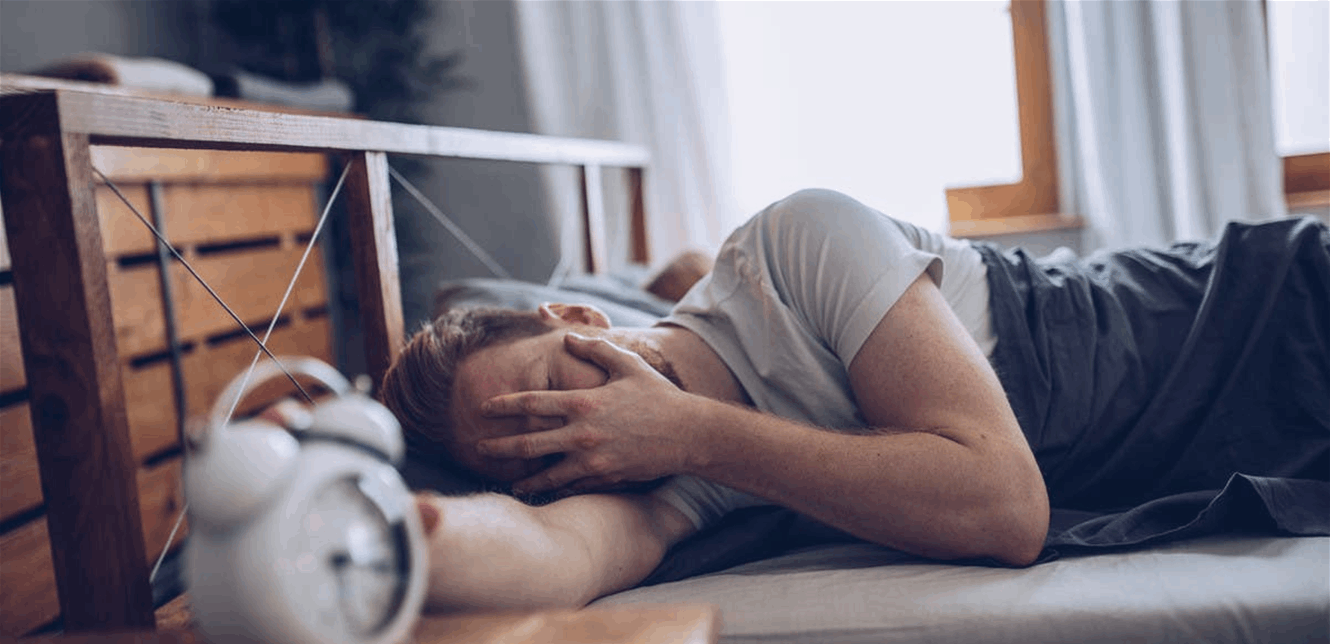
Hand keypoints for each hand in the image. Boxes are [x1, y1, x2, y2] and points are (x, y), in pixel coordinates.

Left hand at [476, 333, 698, 495]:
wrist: (688, 434)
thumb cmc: (657, 396)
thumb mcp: (627, 364)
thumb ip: (595, 348)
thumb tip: (567, 338)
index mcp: (583, 403)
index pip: (532, 404)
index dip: (504, 405)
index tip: (484, 408)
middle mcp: (582, 434)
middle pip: (528, 444)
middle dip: (499, 446)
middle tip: (477, 447)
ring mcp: (592, 461)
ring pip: (547, 475)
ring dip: (524, 479)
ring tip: (509, 482)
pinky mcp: (605, 479)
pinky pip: (573, 487)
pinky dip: (556, 490)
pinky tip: (544, 491)